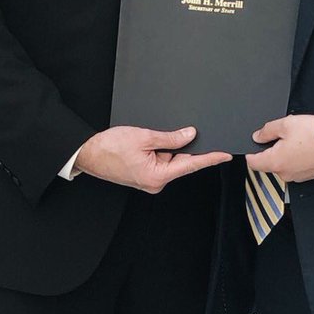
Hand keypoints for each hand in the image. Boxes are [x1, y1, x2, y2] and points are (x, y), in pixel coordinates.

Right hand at [76, 125, 229, 192]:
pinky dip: (161, 151)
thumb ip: (170, 138)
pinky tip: (150, 142)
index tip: (225, 154)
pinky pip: (160, 162)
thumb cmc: (110, 147)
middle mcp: (156, 182)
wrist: (88, 154)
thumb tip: (190, 135)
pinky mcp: (145, 175)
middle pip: (181, 162)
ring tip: (148, 139)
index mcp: (158, 176)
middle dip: (182, 147)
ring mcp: (150, 180)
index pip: (191, 165)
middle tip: (181, 131)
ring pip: (170, 161)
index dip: (210, 158)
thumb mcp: (144, 137)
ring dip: (167, 148)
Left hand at [245, 115, 313, 183]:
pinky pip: (295, 167)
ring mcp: (297, 176)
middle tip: (282, 136)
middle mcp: (284, 173)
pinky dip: (296, 159)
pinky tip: (305, 147)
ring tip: (297, 140)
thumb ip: (267, 130)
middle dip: (271, 150)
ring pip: (283, 165)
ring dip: (285, 155)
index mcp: (275, 162)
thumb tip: (258, 136)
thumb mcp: (286, 124)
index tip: (254, 145)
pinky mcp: (307, 176)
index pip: (252, 162)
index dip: (251, 151)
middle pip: (268, 163)